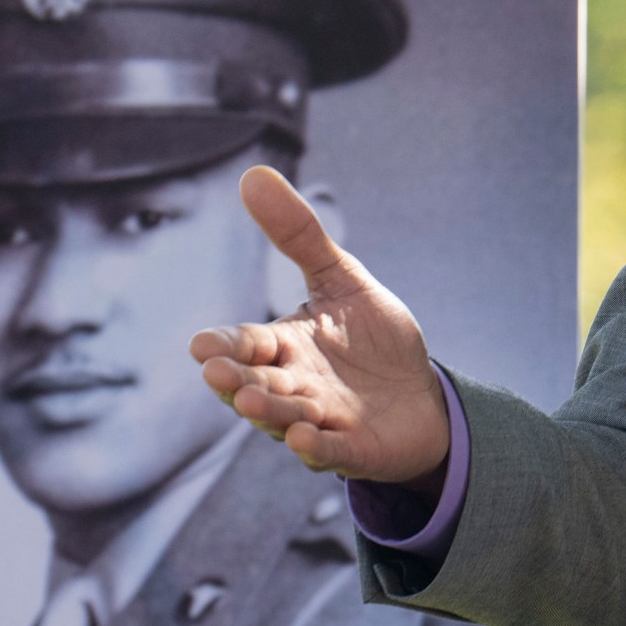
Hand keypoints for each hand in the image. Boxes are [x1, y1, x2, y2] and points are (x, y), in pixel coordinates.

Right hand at [189, 166, 451, 485]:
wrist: (423, 395)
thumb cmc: (373, 340)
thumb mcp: (341, 279)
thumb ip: (298, 236)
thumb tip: (252, 174)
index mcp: (285, 346)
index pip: (245, 345)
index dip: (225, 347)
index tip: (202, 346)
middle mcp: (294, 385)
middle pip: (256, 384)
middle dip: (236, 381)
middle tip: (218, 375)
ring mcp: (322, 421)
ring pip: (286, 418)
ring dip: (269, 411)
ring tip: (253, 401)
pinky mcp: (353, 448)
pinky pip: (330, 450)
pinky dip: (316, 446)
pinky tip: (305, 436)